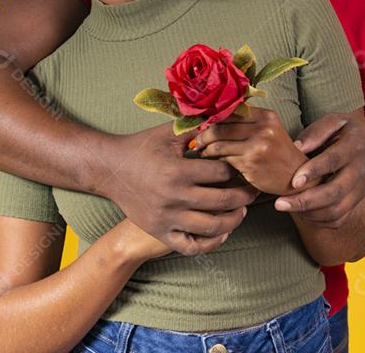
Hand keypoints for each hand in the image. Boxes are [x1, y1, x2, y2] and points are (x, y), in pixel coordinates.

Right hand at [98, 122, 257, 255]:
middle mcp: (174, 197)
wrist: (110, 169)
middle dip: (244, 196)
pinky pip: (190, 247)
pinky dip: (210, 243)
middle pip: (223, 201)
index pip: (221, 173)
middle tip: (253, 190)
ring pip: (211, 227)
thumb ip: (197, 127)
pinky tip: (221, 232)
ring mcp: (167, 218)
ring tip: (241, 211)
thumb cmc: (141, 147)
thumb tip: (224, 116)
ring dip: (233, 220)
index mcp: (178, 171)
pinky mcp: (160, 232)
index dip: (237, 169)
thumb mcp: (168, 133)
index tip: (244, 166)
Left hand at [193, 107, 310, 195]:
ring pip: (219, 143)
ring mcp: (257, 145)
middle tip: (197, 140)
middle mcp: (263, 128)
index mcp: (266, 116)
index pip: (230, 111)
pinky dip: (214, 159)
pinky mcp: (251, 162)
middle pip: (221, 126)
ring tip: (201, 150)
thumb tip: (212, 118)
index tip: (202, 124)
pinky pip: (224, 158)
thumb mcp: (269, 131)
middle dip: (204, 133)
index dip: (213, 117)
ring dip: (205, 147)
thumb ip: (246, 123)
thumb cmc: (278, 153)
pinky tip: (211, 160)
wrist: (297, 176)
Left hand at [274, 112, 364, 227]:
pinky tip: (302, 213)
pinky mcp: (356, 202)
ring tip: (286, 207)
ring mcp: (359, 189)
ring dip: (310, 214)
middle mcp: (359, 170)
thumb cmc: (349, 131)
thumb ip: (316, 131)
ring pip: (337, 210)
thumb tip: (295, 147)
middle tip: (279, 204)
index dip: (313, 171)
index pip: (333, 160)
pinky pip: (339, 219)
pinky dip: (319, 221)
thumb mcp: (337, 121)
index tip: (294, 182)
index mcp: (354, 145)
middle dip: (306, 201)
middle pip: (335, 192)